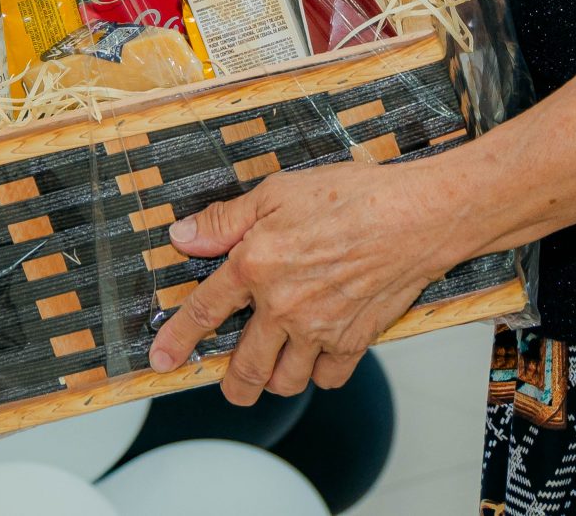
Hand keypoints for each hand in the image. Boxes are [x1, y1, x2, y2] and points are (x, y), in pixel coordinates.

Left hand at [145, 156, 461, 405]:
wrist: (413, 216)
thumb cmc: (352, 196)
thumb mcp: (276, 191)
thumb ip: (226, 220)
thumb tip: (184, 236)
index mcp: (255, 266)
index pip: (205, 311)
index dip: (178, 338)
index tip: (162, 359)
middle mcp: (282, 306)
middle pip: (245, 368)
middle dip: (232, 384)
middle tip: (231, 383)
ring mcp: (319, 329)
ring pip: (285, 380)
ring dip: (275, 380)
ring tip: (276, 365)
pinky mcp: (354, 340)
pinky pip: (328, 378)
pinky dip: (320, 374)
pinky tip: (319, 355)